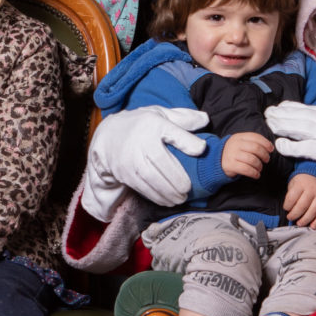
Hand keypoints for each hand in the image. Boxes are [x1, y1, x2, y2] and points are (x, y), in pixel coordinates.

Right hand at [82, 106, 209, 218]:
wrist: (110, 135)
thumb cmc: (142, 125)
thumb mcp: (162, 114)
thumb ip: (184, 118)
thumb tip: (205, 120)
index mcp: (153, 125)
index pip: (173, 133)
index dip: (188, 142)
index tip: (201, 150)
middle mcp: (141, 142)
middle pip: (162, 163)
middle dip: (178, 180)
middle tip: (188, 190)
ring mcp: (131, 159)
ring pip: (152, 179)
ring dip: (168, 193)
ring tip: (180, 199)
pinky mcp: (125, 173)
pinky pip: (142, 188)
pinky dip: (156, 196)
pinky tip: (167, 200)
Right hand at [221, 131, 273, 179]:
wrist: (217, 160)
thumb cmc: (233, 152)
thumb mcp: (240, 143)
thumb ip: (252, 143)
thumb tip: (269, 147)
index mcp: (239, 137)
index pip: (255, 137)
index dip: (266, 143)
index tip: (271, 149)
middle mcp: (236, 144)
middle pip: (256, 148)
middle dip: (264, 155)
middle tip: (266, 160)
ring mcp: (232, 154)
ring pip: (252, 159)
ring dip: (259, 165)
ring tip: (259, 168)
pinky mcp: (230, 165)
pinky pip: (246, 169)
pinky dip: (254, 173)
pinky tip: (256, 174)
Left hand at [266, 100, 315, 173]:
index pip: (307, 108)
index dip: (290, 108)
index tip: (279, 108)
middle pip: (298, 115)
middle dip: (280, 114)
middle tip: (267, 113)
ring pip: (298, 127)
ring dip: (281, 125)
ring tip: (268, 124)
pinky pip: (304, 147)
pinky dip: (290, 145)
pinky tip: (279, 145)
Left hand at [284, 173, 315, 227]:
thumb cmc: (304, 182)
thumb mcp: (294, 182)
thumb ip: (291, 194)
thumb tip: (289, 209)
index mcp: (301, 184)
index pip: (292, 198)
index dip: (287, 206)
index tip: (286, 208)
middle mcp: (312, 189)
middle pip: (302, 206)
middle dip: (294, 214)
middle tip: (290, 217)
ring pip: (313, 211)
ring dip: (305, 220)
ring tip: (299, 223)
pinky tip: (312, 226)